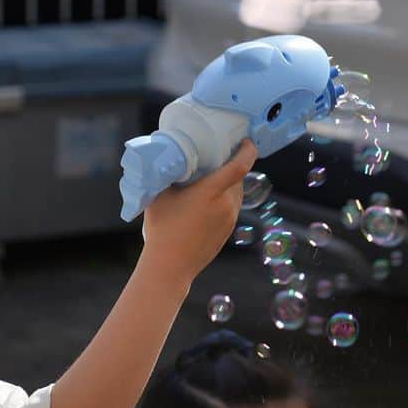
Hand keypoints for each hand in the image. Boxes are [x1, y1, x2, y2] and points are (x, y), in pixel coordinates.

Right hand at [141, 140, 256, 281]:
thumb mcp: (160, 195)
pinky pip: (231, 207)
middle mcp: (226, 204)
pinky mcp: (228, 231)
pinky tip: (206, 201)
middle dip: (231, 165)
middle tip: (217, 156)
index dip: (247, 150)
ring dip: (227, 184)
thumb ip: (169, 174)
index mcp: (211, 192)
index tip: (246, 141)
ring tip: (209, 179)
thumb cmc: (162, 229)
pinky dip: (224, 199)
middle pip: (238, 177)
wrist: (170, 266)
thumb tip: (172, 158)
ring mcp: (230, 219)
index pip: (240, 166)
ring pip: (236, 193)